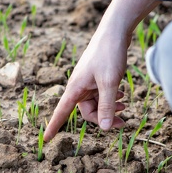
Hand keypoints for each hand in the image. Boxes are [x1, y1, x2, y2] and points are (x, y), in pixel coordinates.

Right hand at [43, 0, 159, 140]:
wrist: (115, 32)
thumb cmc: (109, 55)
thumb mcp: (110, 83)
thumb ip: (107, 106)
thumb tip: (103, 128)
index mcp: (75, 88)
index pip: (61, 112)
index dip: (54, 126)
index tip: (46, 140)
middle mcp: (79, 87)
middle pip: (88, 112)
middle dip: (104, 117)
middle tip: (123, 120)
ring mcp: (88, 82)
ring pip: (97, 104)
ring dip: (110, 107)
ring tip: (125, 104)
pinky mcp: (96, 78)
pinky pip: (101, 95)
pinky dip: (111, 97)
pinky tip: (122, 94)